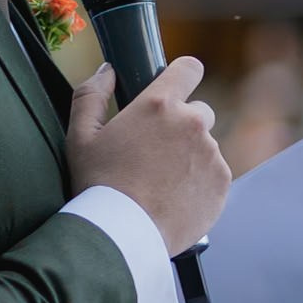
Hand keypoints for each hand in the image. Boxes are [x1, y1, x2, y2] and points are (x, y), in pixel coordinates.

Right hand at [66, 58, 228, 253]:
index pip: (189, 68)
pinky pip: (214, 174)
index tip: (177, 87)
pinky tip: (173, 197)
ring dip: (189, 156)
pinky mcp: (222, 183)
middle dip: (182, 125)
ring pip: (205, 146)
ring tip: (161, 181)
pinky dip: (199, 182)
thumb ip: (91, 95)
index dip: (183, 75)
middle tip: (156, 151)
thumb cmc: (98, 185)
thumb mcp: (80, 136)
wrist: (124, 233)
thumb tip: (107, 72)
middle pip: (199, 111)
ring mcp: (211, 154)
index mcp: (160, 105)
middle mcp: (193, 124)